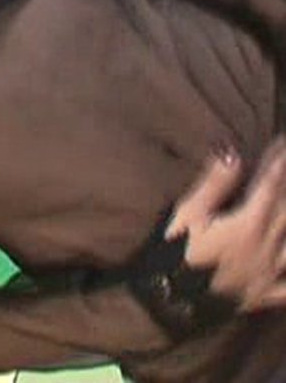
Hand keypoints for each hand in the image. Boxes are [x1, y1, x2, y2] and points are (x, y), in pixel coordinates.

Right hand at [166, 135, 285, 312]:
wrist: (170, 303)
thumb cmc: (176, 253)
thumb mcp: (189, 214)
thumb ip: (214, 184)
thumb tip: (233, 151)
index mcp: (247, 225)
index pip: (269, 185)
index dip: (279, 160)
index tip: (284, 140)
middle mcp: (266, 247)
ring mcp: (269, 273)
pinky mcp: (265, 295)